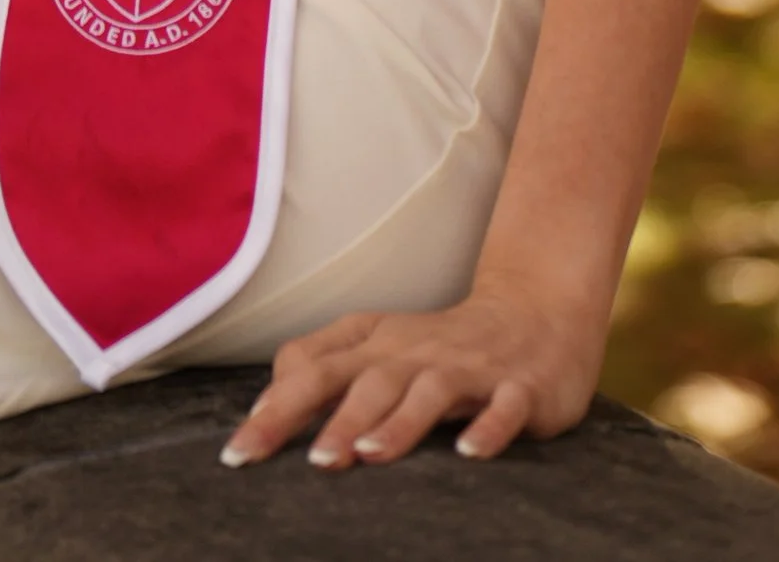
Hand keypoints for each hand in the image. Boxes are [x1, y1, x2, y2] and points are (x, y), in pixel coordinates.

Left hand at [221, 277, 604, 470]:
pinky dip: (488, 428)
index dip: (277, 406)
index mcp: (376, 341)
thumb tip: (266, 403)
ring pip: (429, 391)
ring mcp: (470, 366)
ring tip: (368, 456)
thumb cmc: (441, 345)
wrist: (537, 314)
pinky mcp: (520, 387)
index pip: (315, 367)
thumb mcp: (378, 347)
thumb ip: (324, 367)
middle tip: (306, 463)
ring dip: (399, 422)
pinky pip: (504, 407)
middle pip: (367, 379)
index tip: (241, 450)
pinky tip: (469, 454)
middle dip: (334, 419)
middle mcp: (417, 349)